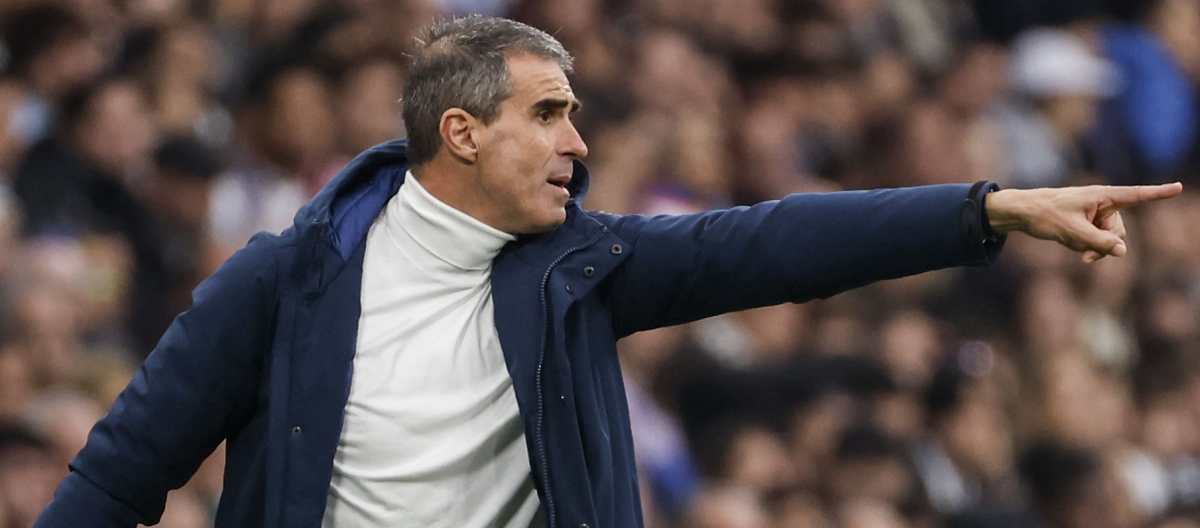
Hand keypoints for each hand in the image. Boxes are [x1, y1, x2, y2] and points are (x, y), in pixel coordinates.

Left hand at [985, 183, 1183, 262]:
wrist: (1022, 213)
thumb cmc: (1046, 215)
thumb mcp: (1072, 232)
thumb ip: (1099, 242)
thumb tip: (1123, 251)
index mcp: (1101, 196)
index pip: (1135, 195)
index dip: (1158, 193)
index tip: (1178, 187)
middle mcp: (1101, 204)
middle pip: (1119, 231)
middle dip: (1105, 245)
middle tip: (1086, 257)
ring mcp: (1094, 214)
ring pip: (1107, 239)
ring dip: (1092, 247)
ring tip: (1072, 246)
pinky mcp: (1087, 223)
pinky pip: (1095, 241)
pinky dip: (1085, 246)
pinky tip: (1069, 244)